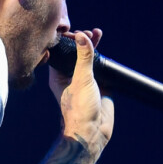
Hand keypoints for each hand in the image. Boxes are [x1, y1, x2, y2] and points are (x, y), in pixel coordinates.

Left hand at [49, 29, 113, 160]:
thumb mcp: (81, 79)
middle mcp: (70, 76)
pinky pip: (99, 67)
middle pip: (75, 52)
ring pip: (87, 58)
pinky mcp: (99, 84)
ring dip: (92, 45)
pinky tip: (104, 47)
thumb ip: (83, 58)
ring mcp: (85, 80)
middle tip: (90, 32)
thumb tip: (81, 36)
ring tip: (97, 33)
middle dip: (81, 40)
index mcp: (58, 75)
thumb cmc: (79, 109)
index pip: (60, 52)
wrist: (93, 132)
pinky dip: (102, 56)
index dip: (67, 40)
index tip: (76, 32)